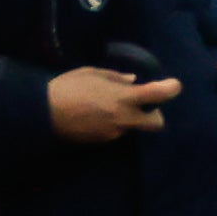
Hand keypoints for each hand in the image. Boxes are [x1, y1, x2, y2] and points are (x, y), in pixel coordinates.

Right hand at [48, 68, 180, 143]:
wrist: (42, 113)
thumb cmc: (67, 88)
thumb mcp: (91, 74)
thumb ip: (116, 78)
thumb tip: (133, 80)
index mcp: (123, 97)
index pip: (156, 95)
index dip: (170, 89)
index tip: (174, 85)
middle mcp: (123, 118)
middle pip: (156, 124)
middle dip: (155, 116)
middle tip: (145, 106)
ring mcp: (114, 132)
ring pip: (134, 127)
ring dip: (130, 118)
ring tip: (108, 106)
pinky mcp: (103, 141)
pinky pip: (116, 132)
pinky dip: (114, 124)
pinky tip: (97, 115)